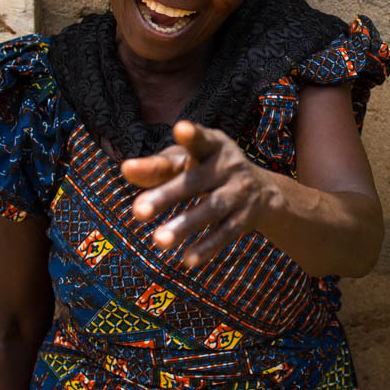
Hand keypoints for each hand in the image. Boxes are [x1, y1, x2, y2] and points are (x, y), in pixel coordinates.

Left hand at [122, 121, 274, 267]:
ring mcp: (240, 192)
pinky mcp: (245, 218)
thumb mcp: (187, 163)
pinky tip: (187, 260)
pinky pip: (226, 233)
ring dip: (185, 225)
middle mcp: (229, 166)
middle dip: (167, 196)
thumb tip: (126, 169)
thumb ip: (157, 167)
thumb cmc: (208, 171)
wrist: (263, 192)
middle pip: (195, 181)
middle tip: (137, 211)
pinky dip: (207, 247)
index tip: (180, 129)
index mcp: (213, 146)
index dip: (192, 135)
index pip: (201, 140)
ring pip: (212, 209)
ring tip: (157, 241)